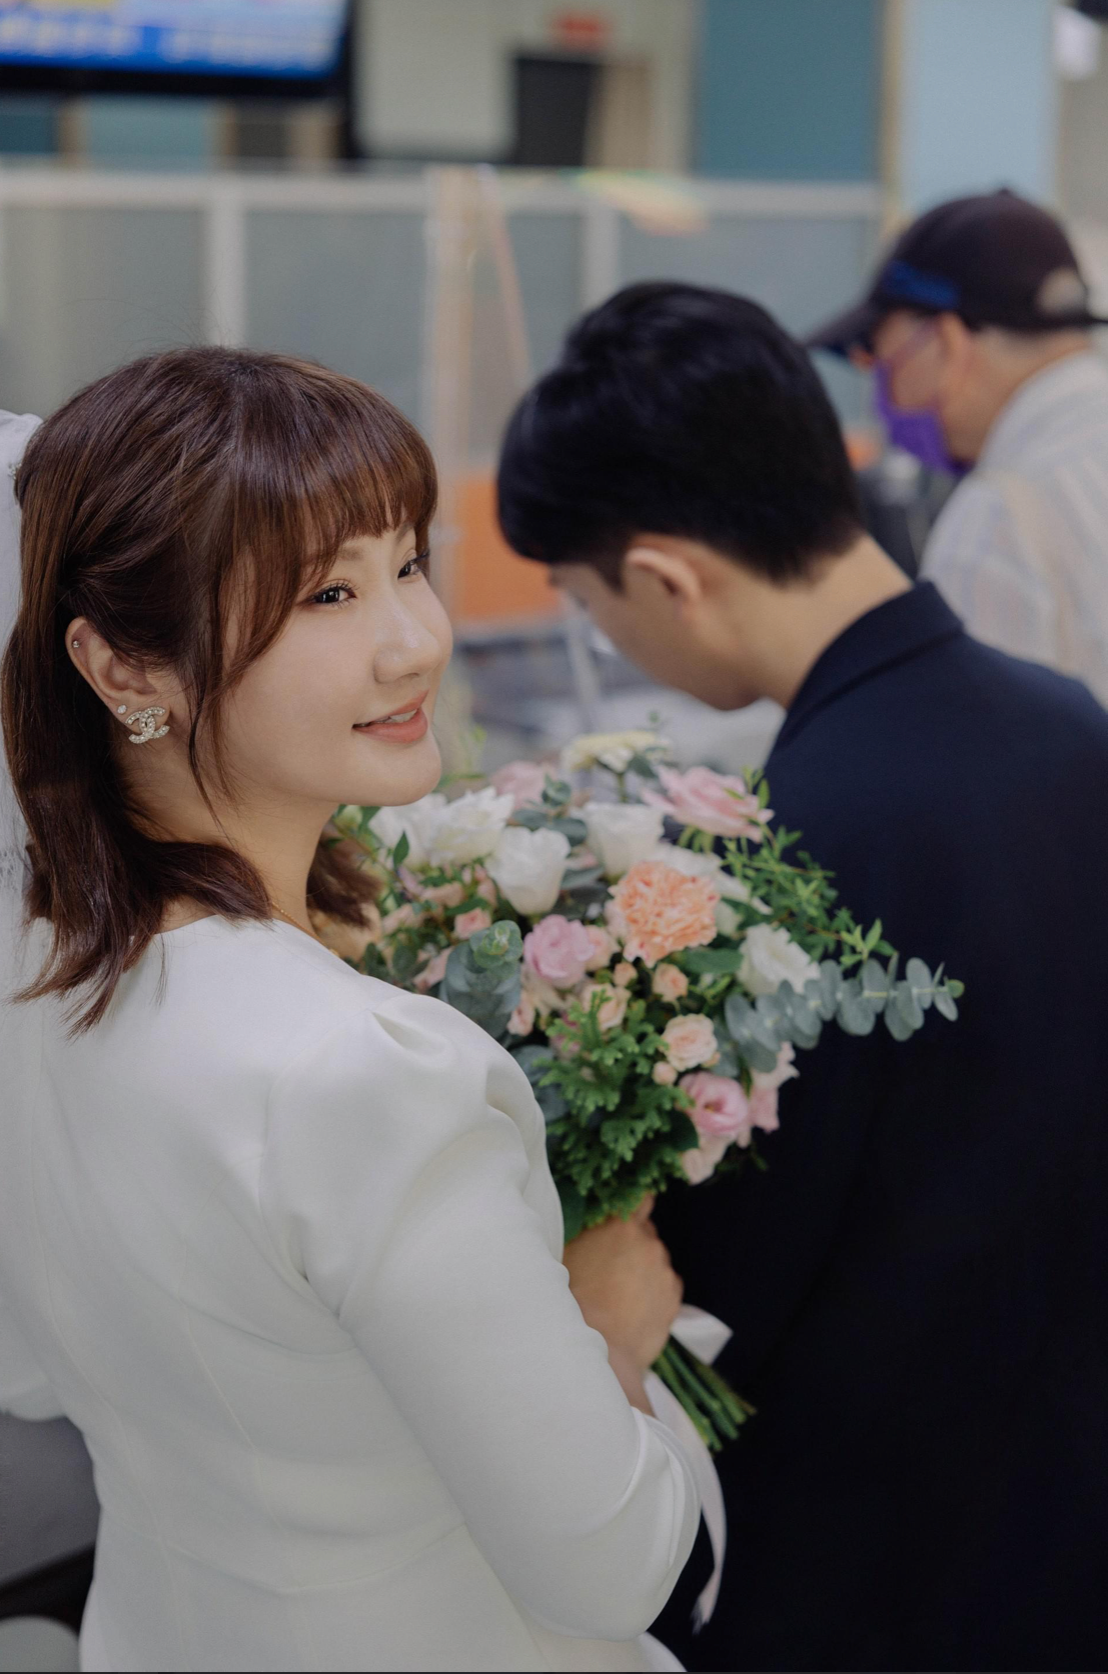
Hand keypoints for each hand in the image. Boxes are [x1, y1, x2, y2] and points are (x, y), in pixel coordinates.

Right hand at [563, 1197, 682, 1375]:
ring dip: (643, 1270)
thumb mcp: (568, 1256)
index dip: (636, 1205)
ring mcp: (665, 1271)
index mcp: (622, 1226)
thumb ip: (588, 1234)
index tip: (629, 1214)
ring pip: (655, 1261)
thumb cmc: (574, 1302)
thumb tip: (593, 1224)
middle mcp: (649, 1243)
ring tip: (620, 1294)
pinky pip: (665, 1285)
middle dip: (633, 1244)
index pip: (642, 1199)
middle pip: (646, 1233)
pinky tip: (633, 1307)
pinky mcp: (674, 1298)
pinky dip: (654, 1291)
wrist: (600, 1350)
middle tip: (612, 1265)